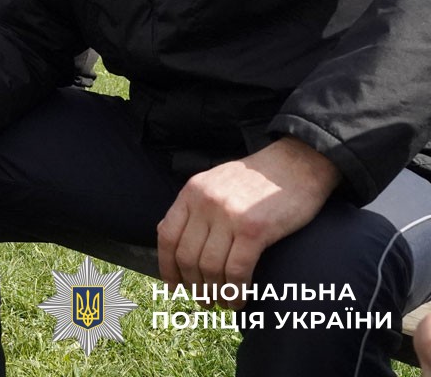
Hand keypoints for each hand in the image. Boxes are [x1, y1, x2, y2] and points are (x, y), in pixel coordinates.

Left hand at [156, 137, 340, 308]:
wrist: (298, 163)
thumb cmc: (259, 178)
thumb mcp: (216, 182)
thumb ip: (197, 208)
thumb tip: (182, 244)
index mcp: (192, 192)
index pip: (167, 235)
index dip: (167, 266)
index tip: (173, 285)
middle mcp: (205, 203)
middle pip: (187, 256)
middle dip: (193, 285)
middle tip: (203, 299)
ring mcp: (228, 215)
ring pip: (210, 267)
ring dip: (214, 292)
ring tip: (223, 303)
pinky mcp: (254, 229)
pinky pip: (237, 271)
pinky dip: (235, 291)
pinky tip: (240, 300)